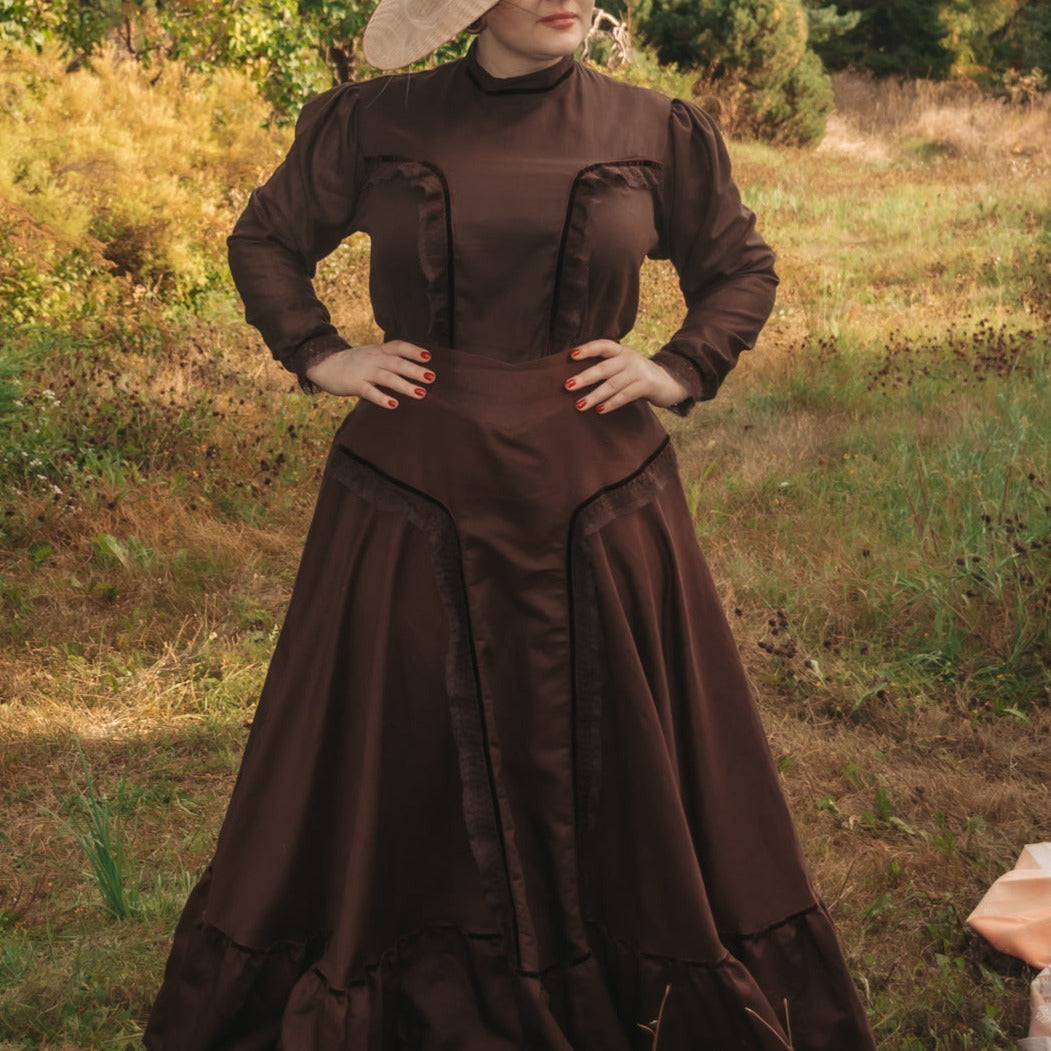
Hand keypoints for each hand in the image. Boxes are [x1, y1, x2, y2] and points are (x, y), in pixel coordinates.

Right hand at [304, 341, 434, 407]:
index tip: (428, 356)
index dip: (413, 350)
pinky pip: (370, 392)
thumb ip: (389, 359)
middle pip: (396, 362)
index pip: (398, 346)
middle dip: (415, 370)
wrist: (323, 364)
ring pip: (387, 377)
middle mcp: (373, 359)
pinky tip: (394, 404)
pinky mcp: (354, 385)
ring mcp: (363, 371)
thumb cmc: (353, 363)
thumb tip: (414, 367)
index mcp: (378, 350)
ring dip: (405, 385)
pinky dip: (382, 398)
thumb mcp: (372, 355)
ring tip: (421, 393)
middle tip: (432, 377)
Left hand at [563, 339, 687, 412]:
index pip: (602, 345)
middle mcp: (629, 359)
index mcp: (621, 351)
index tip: (571, 355)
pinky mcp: (646, 385)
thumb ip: (607, 367)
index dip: (587, 349)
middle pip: (604, 368)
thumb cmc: (637, 375)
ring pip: (612, 385)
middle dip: (585, 377)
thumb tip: (577, 379)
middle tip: (568, 386)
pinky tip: (600, 410)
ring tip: (579, 405)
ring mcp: (638, 372)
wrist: (669, 381)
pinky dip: (612, 403)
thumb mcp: (624, 365)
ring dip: (595, 396)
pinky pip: (625, 395)